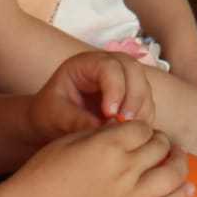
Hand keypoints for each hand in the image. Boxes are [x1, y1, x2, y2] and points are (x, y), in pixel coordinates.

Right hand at [15, 121, 192, 196]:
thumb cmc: (44, 172)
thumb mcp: (72, 139)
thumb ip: (104, 133)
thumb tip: (128, 129)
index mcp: (108, 145)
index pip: (143, 128)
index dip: (144, 128)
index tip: (141, 131)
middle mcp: (123, 170)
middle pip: (160, 148)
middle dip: (163, 142)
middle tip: (161, 143)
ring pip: (170, 176)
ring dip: (179, 164)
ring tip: (179, 159)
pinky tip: (190, 188)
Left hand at [29, 51, 155, 139]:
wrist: (52, 120)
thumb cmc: (50, 113)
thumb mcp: (55, 116)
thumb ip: (76, 120)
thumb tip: (101, 128)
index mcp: (86, 64)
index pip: (109, 66)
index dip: (115, 88)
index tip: (109, 114)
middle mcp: (108, 65)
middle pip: (133, 70)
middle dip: (133, 96)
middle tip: (124, 123)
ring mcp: (122, 79)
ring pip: (143, 85)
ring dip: (140, 109)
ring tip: (128, 131)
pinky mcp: (130, 96)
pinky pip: (146, 103)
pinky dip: (143, 117)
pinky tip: (132, 133)